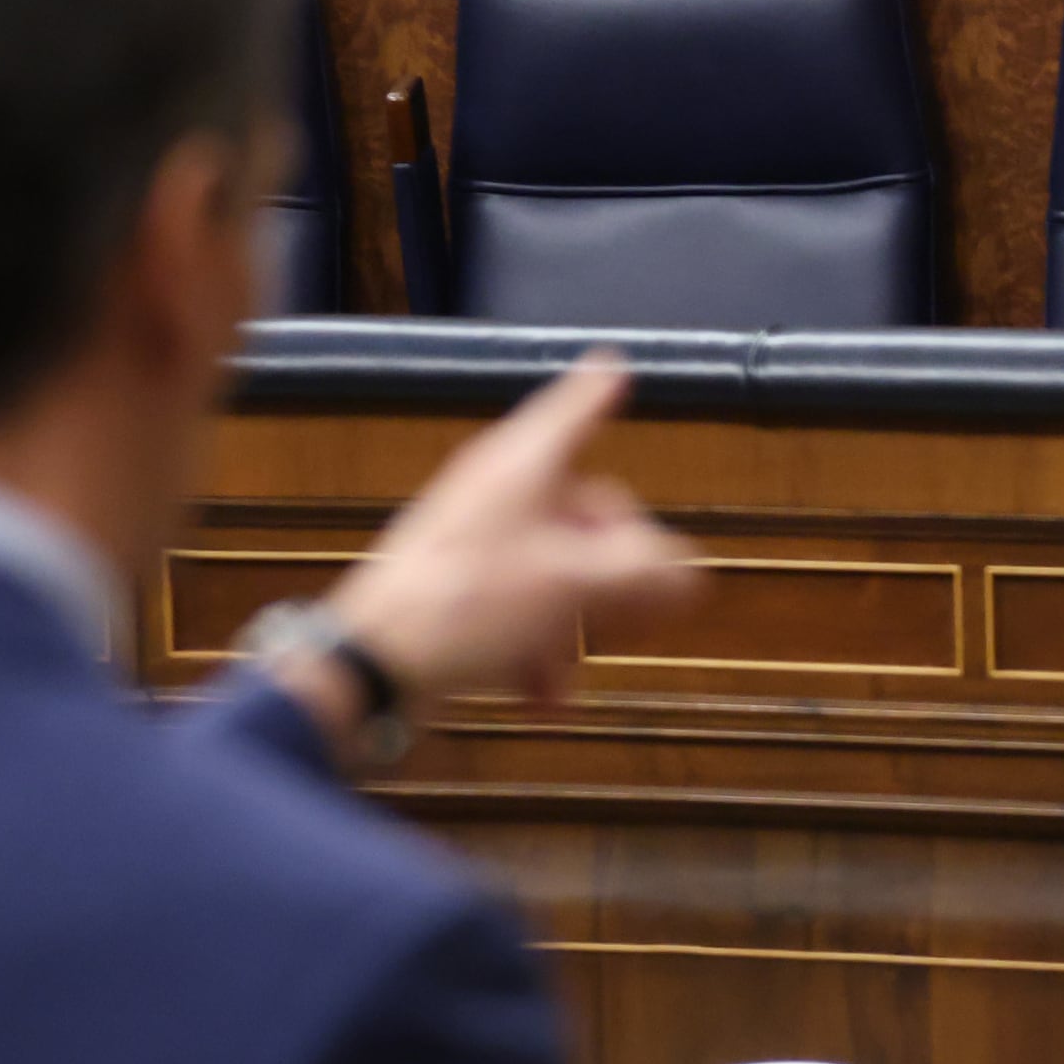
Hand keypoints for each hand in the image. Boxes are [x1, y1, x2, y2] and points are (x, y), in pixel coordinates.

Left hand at [311, 357, 700, 726]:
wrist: (372, 663)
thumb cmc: (467, 606)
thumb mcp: (576, 584)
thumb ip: (642, 571)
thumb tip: (690, 573)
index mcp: (523, 465)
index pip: (574, 409)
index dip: (602, 391)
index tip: (617, 368)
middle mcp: (496, 493)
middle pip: (581, 507)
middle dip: (619, 565)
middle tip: (652, 603)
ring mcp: (472, 542)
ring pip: (553, 568)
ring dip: (578, 623)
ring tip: (582, 670)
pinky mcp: (453, 591)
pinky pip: (518, 607)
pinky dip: (537, 648)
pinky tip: (544, 694)